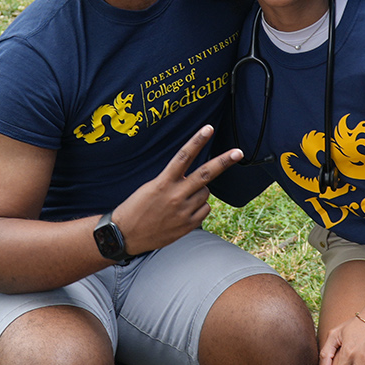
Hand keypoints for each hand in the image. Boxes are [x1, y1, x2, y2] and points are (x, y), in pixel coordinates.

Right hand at [111, 126, 241, 255]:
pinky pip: (204, 210)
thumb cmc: (137, 208)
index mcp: (163, 182)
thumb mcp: (151, 187)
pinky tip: (184, 212)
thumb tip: (196, 179)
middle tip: (238, 152)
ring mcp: (183, 211)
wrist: (126, 235)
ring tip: (182, 199)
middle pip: (206, 174)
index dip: (197, 141)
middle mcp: (176, 195)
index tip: (208, 128)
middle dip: (224, 161)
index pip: (183, 156)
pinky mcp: (188, 225)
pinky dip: (199, 208)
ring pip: (205, 193)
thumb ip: (173, 180)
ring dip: (200, 192)